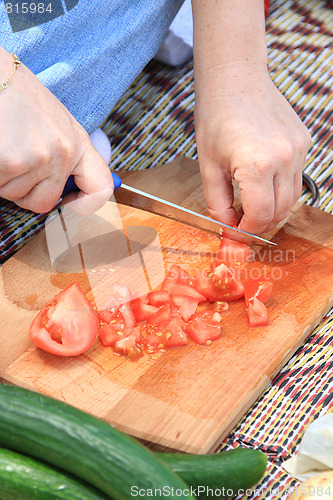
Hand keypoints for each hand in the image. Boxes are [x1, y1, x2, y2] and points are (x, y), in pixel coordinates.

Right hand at [0, 49, 113, 213]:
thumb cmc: (17, 98)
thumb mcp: (54, 123)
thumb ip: (64, 155)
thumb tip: (68, 192)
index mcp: (77, 143)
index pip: (100, 189)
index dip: (86, 204)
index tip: (69, 201)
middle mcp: (62, 153)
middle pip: (44, 202)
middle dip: (25, 192)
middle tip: (16, 163)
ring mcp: (37, 159)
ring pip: (15, 195)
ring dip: (5, 179)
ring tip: (5, 144)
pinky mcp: (9, 163)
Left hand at [195, 68, 311, 234]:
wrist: (234, 78)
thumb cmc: (216, 117)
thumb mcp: (208, 165)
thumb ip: (217, 203)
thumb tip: (227, 227)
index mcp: (257, 165)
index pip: (260, 216)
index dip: (247, 231)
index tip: (235, 233)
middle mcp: (284, 158)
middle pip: (280, 211)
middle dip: (260, 224)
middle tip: (241, 223)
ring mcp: (298, 149)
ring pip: (291, 197)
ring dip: (272, 208)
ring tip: (250, 204)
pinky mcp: (303, 141)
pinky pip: (296, 176)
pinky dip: (280, 187)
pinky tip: (262, 181)